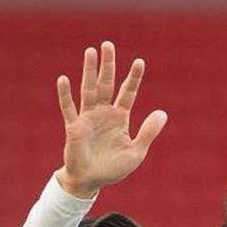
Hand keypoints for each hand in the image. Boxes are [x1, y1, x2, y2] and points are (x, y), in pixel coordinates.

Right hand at [54, 41, 167, 197]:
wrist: (91, 182)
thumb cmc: (113, 169)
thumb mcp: (136, 152)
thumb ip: (148, 132)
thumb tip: (163, 112)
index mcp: (119, 118)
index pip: (127, 93)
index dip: (133, 78)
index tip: (140, 61)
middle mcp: (103, 113)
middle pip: (107, 84)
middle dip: (108, 65)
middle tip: (108, 44)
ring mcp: (88, 118)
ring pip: (89, 90)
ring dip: (89, 71)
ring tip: (90, 52)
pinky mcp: (74, 127)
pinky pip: (69, 108)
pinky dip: (65, 94)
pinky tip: (63, 79)